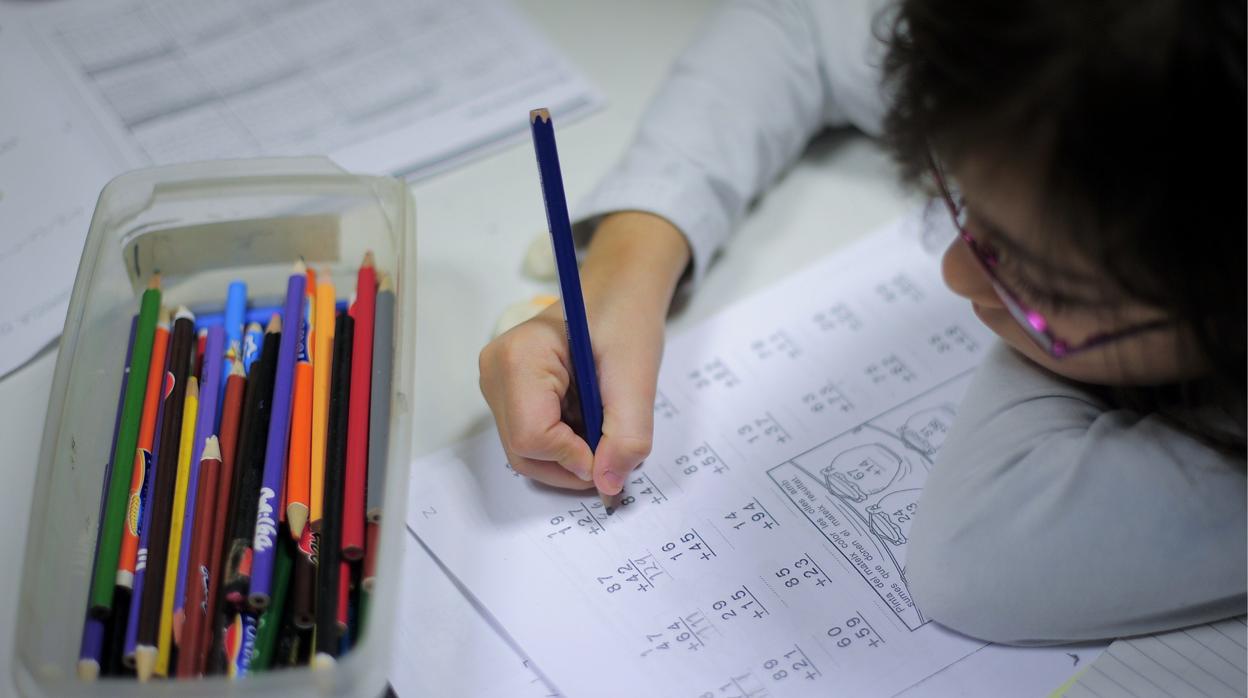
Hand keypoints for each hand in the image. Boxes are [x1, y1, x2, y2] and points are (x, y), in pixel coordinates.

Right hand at [479, 212, 690, 494]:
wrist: (618, 293)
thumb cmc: (625, 319)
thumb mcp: (638, 375)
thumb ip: (627, 434)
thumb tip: (608, 484)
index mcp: (520, 356)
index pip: (532, 435)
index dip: (575, 457)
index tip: (611, 451)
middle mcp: (495, 371)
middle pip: (523, 451)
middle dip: (572, 463)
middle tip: (612, 450)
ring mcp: (496, 385)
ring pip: (525, 453)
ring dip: (569, 456)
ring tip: (601, 428)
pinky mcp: (507, 395)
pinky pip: (530, 440)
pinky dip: (563, 446)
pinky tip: (586, 422)